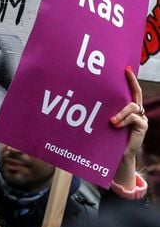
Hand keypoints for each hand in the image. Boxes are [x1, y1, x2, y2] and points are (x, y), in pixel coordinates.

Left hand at [109, 66, 147, 188]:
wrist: (116, 158)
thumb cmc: (107, 139)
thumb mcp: (103, 123)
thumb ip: (101, 113)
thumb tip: (84, 99)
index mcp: (126, 109)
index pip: (130, 91)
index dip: (130, 80)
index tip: (125, 68)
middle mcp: (135, 112)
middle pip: (136, 94)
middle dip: (131, 82)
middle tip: (125, 72)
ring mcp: (140, 119)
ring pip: (133, 106)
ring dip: (121, 111)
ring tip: (111, 120)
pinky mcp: (142, 126)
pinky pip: (134, 118)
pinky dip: (123, 120)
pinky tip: (115, 125)